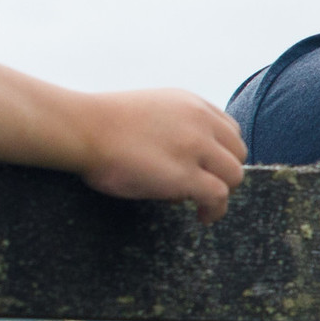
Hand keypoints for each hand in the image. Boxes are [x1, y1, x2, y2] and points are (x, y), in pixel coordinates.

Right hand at [77, 90, 247, 223]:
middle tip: (206, 190)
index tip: (209, 168)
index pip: (228, 129)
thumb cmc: (101, 123)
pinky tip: (202, 216)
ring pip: (233, 175)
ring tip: (205, 208)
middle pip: (237, 152)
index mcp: (191, 103)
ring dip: (222, 193)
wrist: (82, 127)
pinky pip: (218, 195)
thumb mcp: (150, 110)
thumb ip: (173, 124)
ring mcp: (195, 147)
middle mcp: (199, 121)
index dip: (221, 153)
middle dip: (225, 172)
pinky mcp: (185, 175)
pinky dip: (214, 209)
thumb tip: (180, 155)